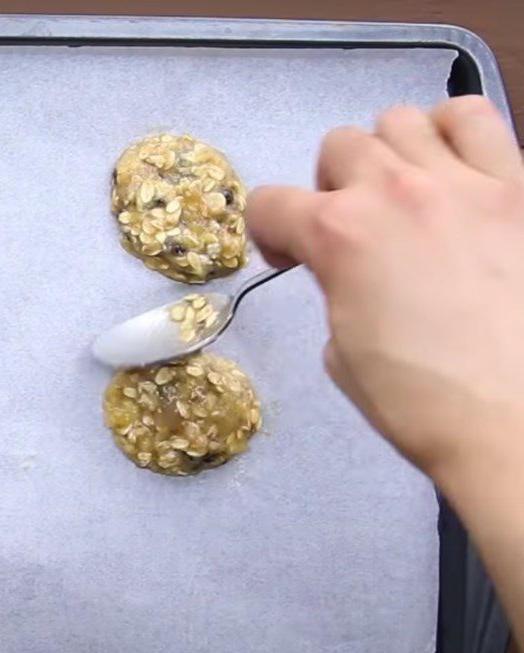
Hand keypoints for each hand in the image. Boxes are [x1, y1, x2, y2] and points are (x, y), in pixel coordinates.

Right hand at [247, 96, 523, 488]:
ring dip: (388, 153)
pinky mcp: (519, 185)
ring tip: (404, 193)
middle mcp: (394, 190)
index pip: (270, 203)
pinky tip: (456, 173)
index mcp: (338, 236)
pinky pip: (477, 118)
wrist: (513, 421)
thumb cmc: (419, 402)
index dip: (268, 232)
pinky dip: (453, 134)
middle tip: (350, 230)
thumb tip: (353, 276)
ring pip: (401, 119)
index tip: (288, 259)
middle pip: (337, 145)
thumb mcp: (343, 354)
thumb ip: (338, 292)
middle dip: (330, 187)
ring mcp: (463, 180)